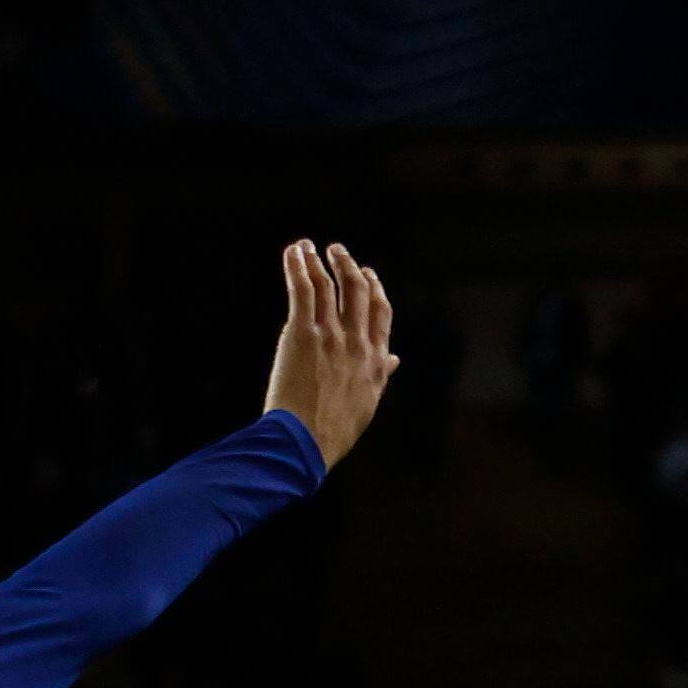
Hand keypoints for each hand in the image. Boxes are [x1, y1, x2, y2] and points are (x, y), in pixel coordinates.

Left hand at [262, 239, 398, 464]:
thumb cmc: (334, 430)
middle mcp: (356, 341)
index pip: (381, 313)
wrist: (306, 442)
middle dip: (347, 266)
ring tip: (307, 246)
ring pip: (327, 286)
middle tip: (336, 250)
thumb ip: (381, 374)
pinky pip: (302, 290)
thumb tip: (394, 359)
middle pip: (357, 291)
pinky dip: (297, 267)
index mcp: (375, 359)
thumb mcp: (368, 402)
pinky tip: (293, 252)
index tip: (368, 273)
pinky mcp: (302, 333)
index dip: (375, 288)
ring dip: (318, 261)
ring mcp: (330, 335)